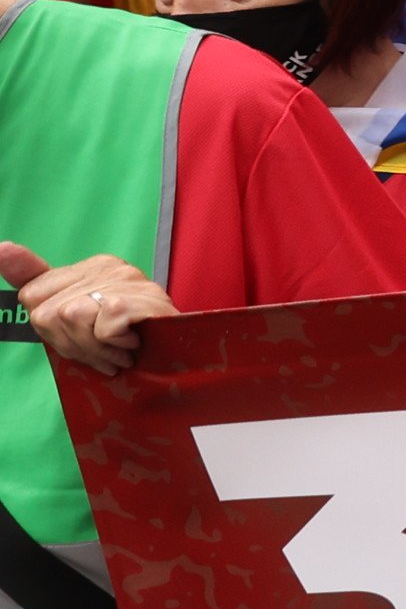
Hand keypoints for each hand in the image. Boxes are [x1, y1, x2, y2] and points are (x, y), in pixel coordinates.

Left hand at [0, 244, 170, 378]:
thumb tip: (1, 248)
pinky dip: (113, 346)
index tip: (84, 340)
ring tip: (119, 352)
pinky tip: (133, 346)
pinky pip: (100, 327)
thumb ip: (36, 280)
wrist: (185, 360)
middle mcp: (108, 266)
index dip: (52, 331)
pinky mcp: (140, 300)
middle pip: (46, 312)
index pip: (32, 297)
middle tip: (104, 351)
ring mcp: (127, 280)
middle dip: (71, 344)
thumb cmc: (130, 343)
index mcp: (90, 268)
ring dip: (94, 349)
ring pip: (69, 318)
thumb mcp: (78, 317)